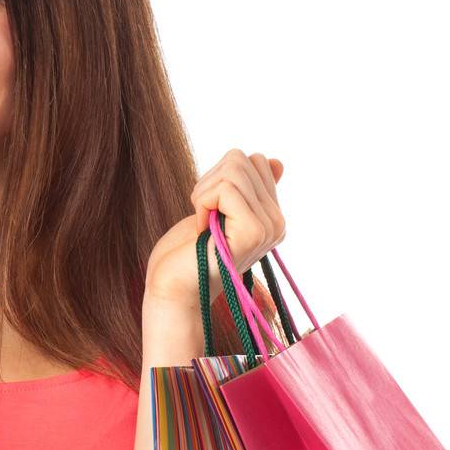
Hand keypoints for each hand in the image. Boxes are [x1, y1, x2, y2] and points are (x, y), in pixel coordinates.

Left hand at [145, 149, 285, 311]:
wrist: (173, 290)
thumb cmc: (186, 252)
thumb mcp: (217, 210)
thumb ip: (245, 189)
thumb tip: (274, 161)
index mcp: (271, 216)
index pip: (256, 160)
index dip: (221, 177)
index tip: (211, 209)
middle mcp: (276, 222)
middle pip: (242, 160)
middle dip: (209, 182)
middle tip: (204, 217)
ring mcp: (268, 228)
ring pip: (233, 170)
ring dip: (203, 193)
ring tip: (203, 224)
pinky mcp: (252, 232)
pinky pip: (225, 189)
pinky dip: (202, 203)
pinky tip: (202, 229)